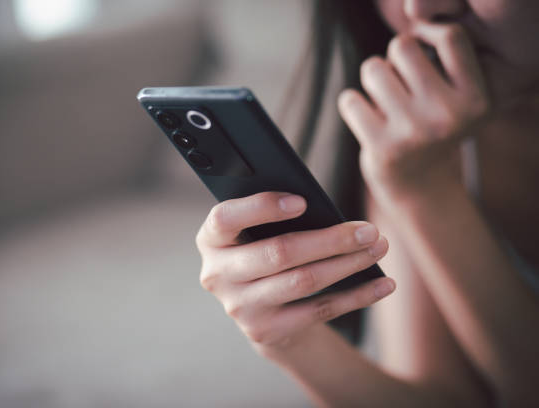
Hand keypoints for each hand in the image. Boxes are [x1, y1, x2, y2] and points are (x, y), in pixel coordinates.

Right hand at [195, 191, 394, 353]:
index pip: (225, 218)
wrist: (260, 308)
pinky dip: (356, 295)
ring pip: (303, 281)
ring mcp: (239, 307)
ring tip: (378, 248)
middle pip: (278, 253)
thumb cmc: (264, 250)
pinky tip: (382, 283)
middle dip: (330, 240)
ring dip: (348, 264)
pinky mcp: (265, 330)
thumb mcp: (257, 231)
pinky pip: (318, 310)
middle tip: (368, 230)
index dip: (262, 208)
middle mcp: (217, 274)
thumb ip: (274, 217)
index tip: (303, 201)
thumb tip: (325, 209)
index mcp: (210, 239)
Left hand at [338, 22, 489, 203]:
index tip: (418, 58)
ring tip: (383, 100)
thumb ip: (441, 66)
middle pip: (403, 47)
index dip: (427, 38)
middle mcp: (449, 116)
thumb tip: (404, 41)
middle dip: (393, 59)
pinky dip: (352, 105)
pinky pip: (349, 99)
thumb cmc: (433, 130)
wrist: (421, 188)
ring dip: (372, 80)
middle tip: (398, 84)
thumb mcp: (458, 100)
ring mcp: (414, 133)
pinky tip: (367, 119)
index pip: (451, 38)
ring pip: (372, 69)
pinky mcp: (382, 147)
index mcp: (476, 100)